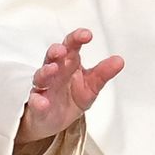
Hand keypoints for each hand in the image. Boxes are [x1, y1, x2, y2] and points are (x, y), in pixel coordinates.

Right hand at [16, 28, 124, 144]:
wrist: (55, 120)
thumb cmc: (72, 97)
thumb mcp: (92, 86)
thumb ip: (103, 73)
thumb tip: (120, 60)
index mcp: (69, 64)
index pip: (71, 46)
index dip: (77, 38)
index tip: (87, 35)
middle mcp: (54, 72)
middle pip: (52, 57)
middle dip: (56, 52)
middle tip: (62, 50)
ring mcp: (43, 88)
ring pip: (41, 77)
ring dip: (45, 72)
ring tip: (52, 69)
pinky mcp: (36, 105)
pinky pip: (35, 102)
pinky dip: (37, 101)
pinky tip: (41, 102)